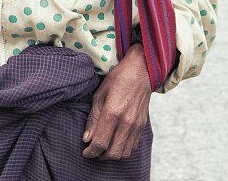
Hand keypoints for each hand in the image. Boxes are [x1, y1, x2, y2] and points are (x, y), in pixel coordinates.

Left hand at [82, 44, 151, 159]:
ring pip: (124, 153)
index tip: (85, 152)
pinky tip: (115, 141)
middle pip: (113, 153)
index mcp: (112, 112)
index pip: (100, 143)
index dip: (90, 152)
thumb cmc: (118, 79)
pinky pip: (133, 146)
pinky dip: (123, 149)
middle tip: (93, 151)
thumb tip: (87, 138)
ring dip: (112, 155)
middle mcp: (126, 122)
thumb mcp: (99, 94)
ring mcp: (136, 125)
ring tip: (104, 147)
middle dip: (100, 156)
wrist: (142, 71)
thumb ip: (93, 118)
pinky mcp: (143, 126)